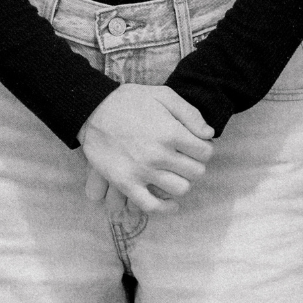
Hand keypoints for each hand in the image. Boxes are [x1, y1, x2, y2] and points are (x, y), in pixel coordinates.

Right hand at [78, 85, 214, 214]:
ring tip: (175, 173)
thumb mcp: (163, 94)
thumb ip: (190, 113)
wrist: (93, 109)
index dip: (204, 148)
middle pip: (195, 172)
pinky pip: (152, 206)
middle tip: (185, 158)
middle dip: (195, 164)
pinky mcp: (126, 183)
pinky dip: (165, 208)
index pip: (205, 152)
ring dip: (182, 181)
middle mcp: (160, 155)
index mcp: (171, 132)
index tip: (197, 145)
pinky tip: (170, 203)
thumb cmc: (130, 100)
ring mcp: (143, 171)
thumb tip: (209, 134)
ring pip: (180, 189)